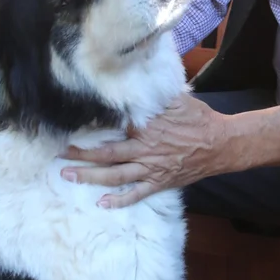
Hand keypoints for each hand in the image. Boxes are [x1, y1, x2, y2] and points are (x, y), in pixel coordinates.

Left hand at [59, 93, 227, 208]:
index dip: (93, 126)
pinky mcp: (159, 182)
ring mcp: (151, 168)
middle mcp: (144, 149)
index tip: (73, 125)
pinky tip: (102, 203)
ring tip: (68, 176)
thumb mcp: (178, 99)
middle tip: (60, 154)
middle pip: (106, 153)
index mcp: (146, 127)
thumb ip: (156, 92)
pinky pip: (136, 194)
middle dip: (81, 154)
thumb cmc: (199, 118)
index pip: (114, 126)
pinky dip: (118, 201)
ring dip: (90, 176)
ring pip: (114, 175)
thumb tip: (140, 76)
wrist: (220, 143)